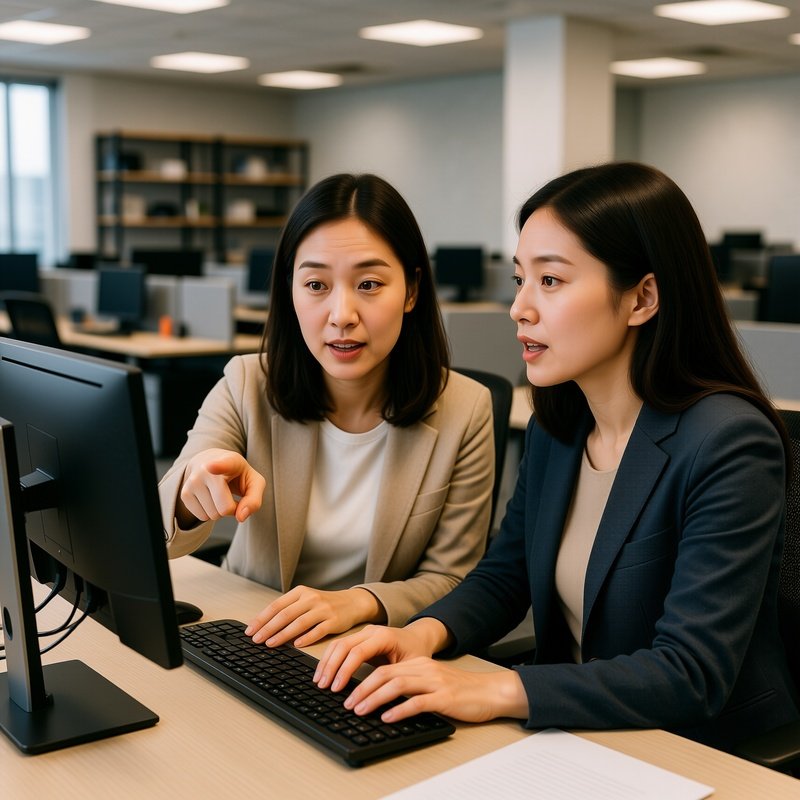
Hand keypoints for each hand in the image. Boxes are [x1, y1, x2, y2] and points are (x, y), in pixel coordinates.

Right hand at [177, 448, 265, 526]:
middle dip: (232, 508)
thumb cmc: (237, 474)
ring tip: (220, 493)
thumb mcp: (254, 482)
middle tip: (230, 493)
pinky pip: (202, 517)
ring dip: (220, 510)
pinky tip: (210, 497)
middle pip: (224, 508)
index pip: (221, 464)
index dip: (217, 466)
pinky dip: (210, 512)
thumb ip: (254, 500)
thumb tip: (240, 517)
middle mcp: (206, 469)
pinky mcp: (184, 493)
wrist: (210, 462)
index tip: (210, 467)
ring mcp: (193, 481)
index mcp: (228, 461)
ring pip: (212, 515)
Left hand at [245, 586, 383, 647]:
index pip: (276, 606)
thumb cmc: (325, 604)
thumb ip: (288, 610)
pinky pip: (318, 630)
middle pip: (285, 614)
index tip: (250, 630)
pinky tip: (296, 645)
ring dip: (282, 635)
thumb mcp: (306, 601)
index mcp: (301, 592)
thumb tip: (263, 624)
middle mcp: (311, 598)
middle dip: (268, 628)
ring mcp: (323, 609)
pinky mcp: (334, 621)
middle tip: (256, 640)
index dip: (261, 618)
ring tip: (270, 644)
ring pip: (299, 623)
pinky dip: (306, 638)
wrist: (352, 602)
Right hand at [314, 618, 448, 691]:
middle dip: (331, 667)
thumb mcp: (411, 667)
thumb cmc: (416, 653)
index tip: (336, 688)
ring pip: (338, 644)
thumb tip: (380, 699)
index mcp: (385, 636)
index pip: (358, 651)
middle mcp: (371, 631)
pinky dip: (329, 658)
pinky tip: (324, 672)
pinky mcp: (358, 637)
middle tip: (323, 687)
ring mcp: (363, 632)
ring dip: (326, 663)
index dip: (345, 670)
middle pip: (344, 646)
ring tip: (320, 682)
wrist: (418, 638)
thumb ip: (395, 678)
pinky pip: (339, 645)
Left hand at [339, 657, 528, 724]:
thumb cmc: (461, 691)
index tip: (348, 693)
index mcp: (419, 665)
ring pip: (396, 685)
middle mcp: (424, 669)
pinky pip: (417, 702)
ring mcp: (434, 682)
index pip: (384, 668)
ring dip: (374, 698)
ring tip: (360, 709)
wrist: (490, 692)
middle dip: (362, 689)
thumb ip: (411, 686)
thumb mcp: (432, 683)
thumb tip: (383, 698)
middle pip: (385, 674)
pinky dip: (399, 709)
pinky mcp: (444, 697)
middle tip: (347, 703)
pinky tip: (387, 717)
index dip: (362, 679)